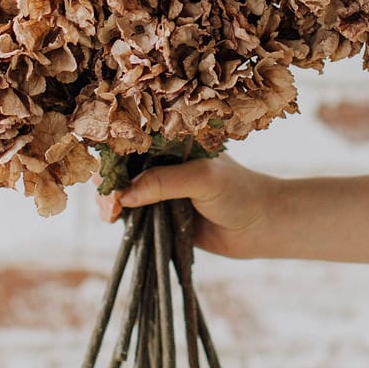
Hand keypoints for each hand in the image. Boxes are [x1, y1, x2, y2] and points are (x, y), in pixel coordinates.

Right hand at [95, 154, 277, 259]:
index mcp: (172, 142)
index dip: (114, 155)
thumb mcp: (203, 179)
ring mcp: (160, 188)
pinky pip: (132, 212)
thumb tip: (124, 194)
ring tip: (110, 214)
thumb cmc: (239, 192)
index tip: (107, 176)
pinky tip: (114, 220)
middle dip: (108, 182)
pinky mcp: (160, 213)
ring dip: (109, 200)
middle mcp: (163, 161)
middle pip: (121, 166)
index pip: (133, 140)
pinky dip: (119, 215)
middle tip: (109, 203)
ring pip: (123, 190)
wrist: (262, 227)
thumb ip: (164, 182)